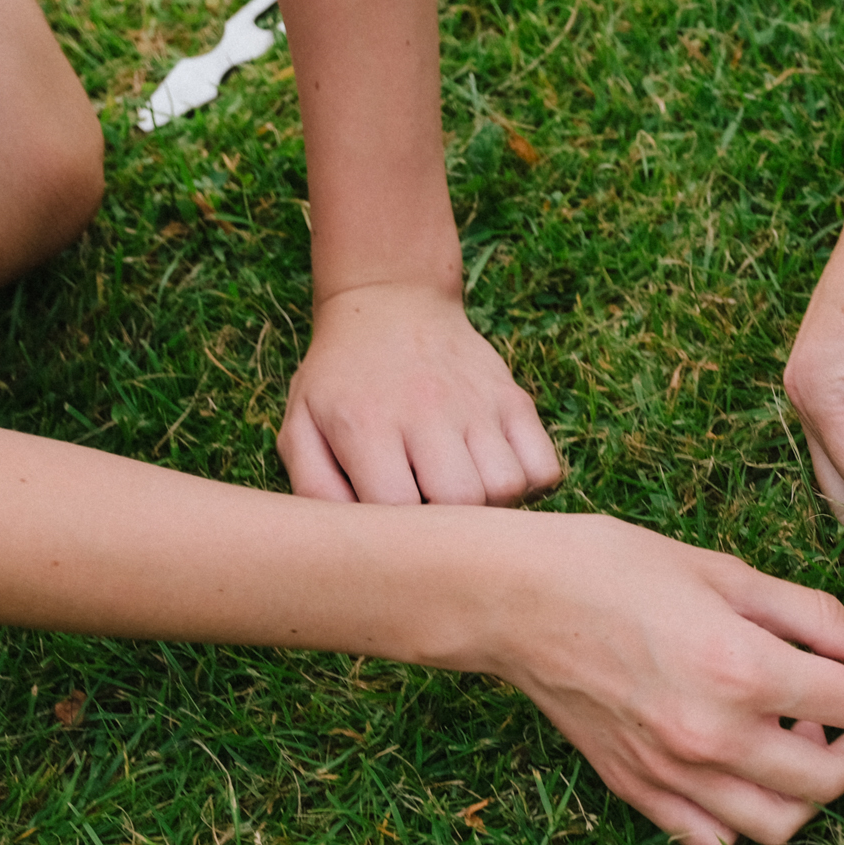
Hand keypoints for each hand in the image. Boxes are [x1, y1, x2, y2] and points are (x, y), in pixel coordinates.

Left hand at [279, 280, 559, 506]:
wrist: (390, 304)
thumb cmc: (340, 380)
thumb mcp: (300, 425)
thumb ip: (313, 487)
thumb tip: (352, 540)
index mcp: (366, 422)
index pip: (396, 506)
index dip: (394, 532)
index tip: (387, 523)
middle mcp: (427, 409)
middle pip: (462, 500)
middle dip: (445, 523)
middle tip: (427, 511)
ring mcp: (477, 402)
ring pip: (508, 487)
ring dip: (488, 506)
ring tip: (460, 494)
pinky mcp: (513, 399)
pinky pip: (543, 467)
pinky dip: (526, 484)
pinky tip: (490, 475)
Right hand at [474, 514, 843, 844]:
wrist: (514, 599)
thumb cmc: (616, 567)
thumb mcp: (727, 572)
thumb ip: (811, 615)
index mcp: (742, 671)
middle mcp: (713, 737)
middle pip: (831, 779)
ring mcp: (672, 774)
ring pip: (780, 824)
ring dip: (814, 792)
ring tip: (807, 740)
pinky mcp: (637, 791)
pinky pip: (713, 838)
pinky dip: (745, 818)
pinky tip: (747, 768)